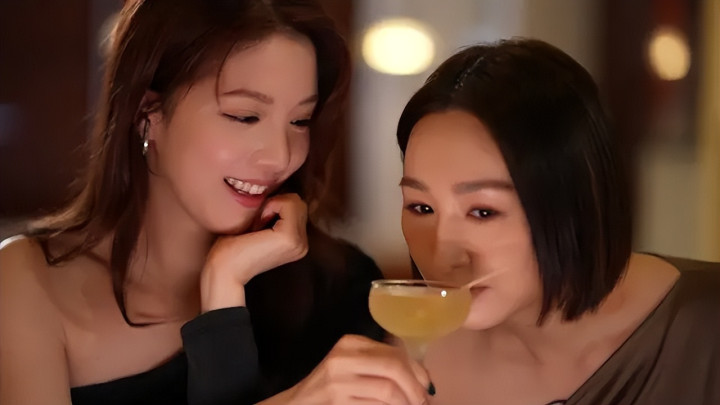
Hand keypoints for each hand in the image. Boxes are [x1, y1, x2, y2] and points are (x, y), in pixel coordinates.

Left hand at [200, 193, 307, 310]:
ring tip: (257, 226)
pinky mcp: (290, 238)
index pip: (297, 206)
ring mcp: (299, 242)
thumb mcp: (258, 226)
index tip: (257, 223)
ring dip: (272, 205)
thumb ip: (273, 212)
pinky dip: (271, 206)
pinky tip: (258, 226)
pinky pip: (288, 203)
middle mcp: (302, 244)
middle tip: (257, 223)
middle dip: (276, 204)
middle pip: (298, 201)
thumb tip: (279, 186)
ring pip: (295, 200)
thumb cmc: (232, 248)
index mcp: (297, 243)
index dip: (275, 206)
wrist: (223, 270)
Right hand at [270, 335, 431, 404]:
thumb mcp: (352, 366)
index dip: (417, 370)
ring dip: (406, 402)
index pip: (393, 352)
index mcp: (350, 343)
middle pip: (394, 367)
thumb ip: (380, 364)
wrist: (297, 404)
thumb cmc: (330, 387)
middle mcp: (344, 357)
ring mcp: (339, 380)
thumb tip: (421, 375)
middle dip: (415, 387)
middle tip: (423, 402)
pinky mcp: (337, 400)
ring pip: (387, 390)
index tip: (427, 385)